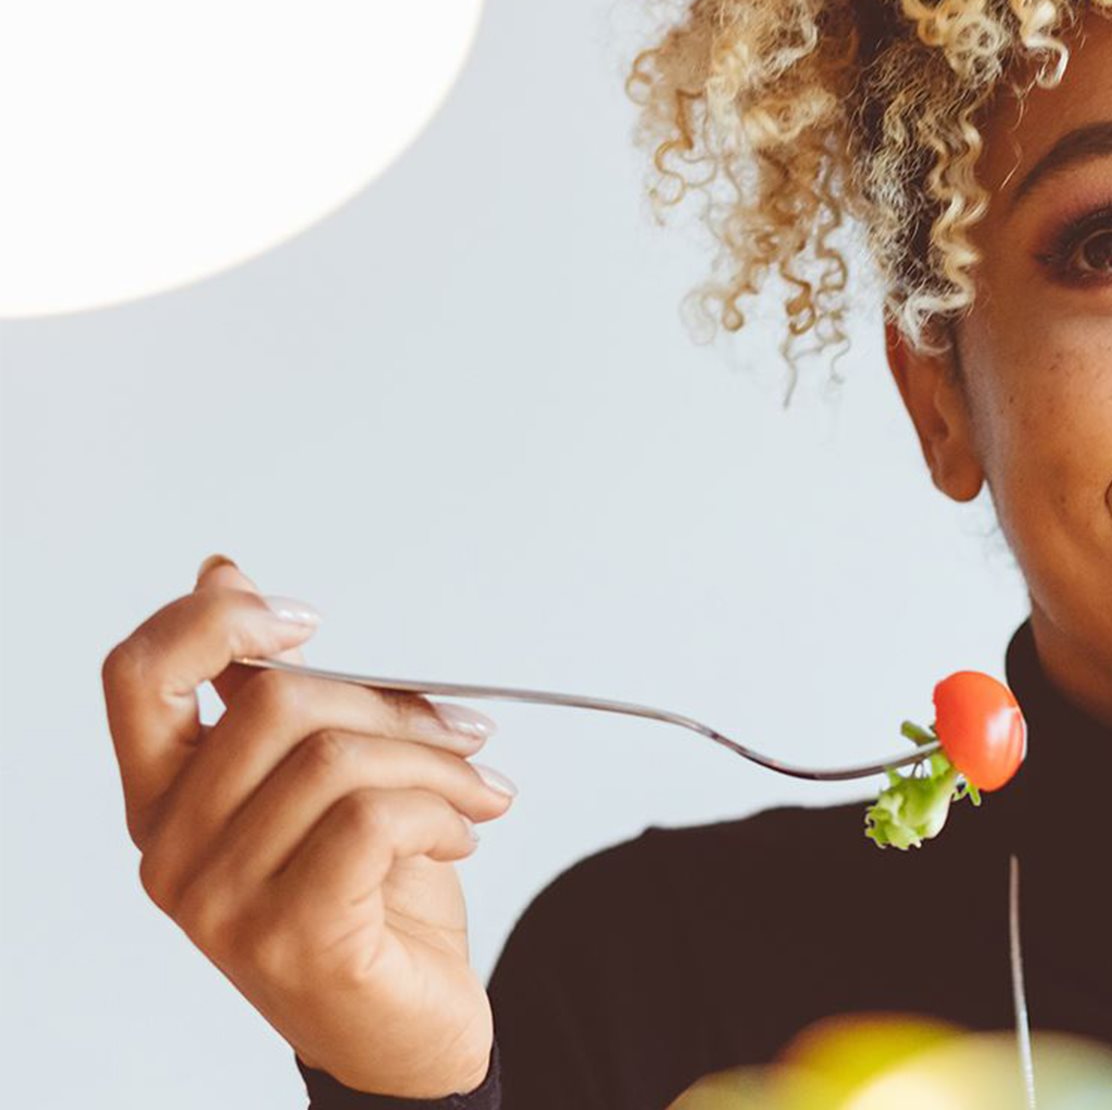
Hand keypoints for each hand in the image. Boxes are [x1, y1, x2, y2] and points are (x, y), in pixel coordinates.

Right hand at [102, 555, 515, 1096]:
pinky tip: (465, 831)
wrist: (408, 1031)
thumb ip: (270, 694)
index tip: (308, 619)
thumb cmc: (370, 899)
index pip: (138, 676)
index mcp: (165, 799)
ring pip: (337, 761)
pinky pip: (373, 823)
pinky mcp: (292, 939)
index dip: (214, 622)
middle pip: (275, 705)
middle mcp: (173, 853)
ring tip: (480, 789)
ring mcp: (223, 904)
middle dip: (393, 704)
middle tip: (463, 732)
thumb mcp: (321, 781)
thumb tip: (222, 574)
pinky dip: (442, 811)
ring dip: (438, 763)